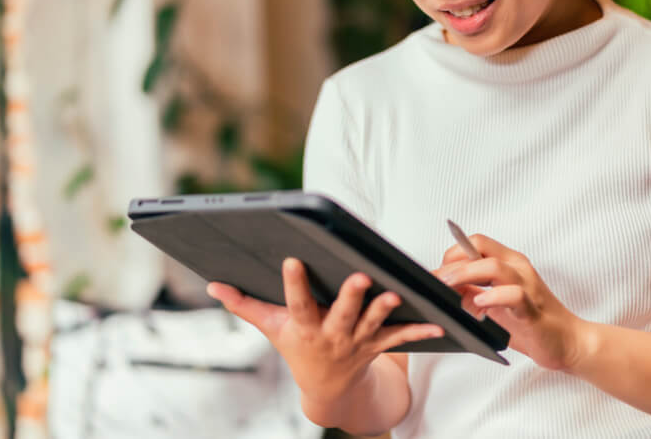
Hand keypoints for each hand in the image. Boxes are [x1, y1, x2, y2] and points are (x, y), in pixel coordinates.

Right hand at [207, 258, 442, 404]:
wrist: (327, 390)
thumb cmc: (297, 349)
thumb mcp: (270, 329)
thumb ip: (243, 305)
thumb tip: (212, 285)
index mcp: (304, 328)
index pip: (297, 303)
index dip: (294, 283)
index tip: (293, 260)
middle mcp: (332, 336)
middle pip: (342, 314)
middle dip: (351, 297)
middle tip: (359, 277)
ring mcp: (357, 342)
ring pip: (373, 324)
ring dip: (385, 311)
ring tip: (396, 294)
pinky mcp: (378, 346)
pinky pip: (400, 339)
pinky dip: (420, 331)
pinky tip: (438, 323)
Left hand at [434, 234, 586, 370]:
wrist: (569, 342)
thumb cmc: (531, 323)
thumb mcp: (494, 304)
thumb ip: (472, 293)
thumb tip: (444, 288)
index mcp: (509, 264)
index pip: (476, 243)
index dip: (453, 253)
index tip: (438, 273)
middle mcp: (518, 269)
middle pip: (480, 248)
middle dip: (452, 262)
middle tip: (435, 279)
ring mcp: (527, 287)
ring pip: (495, 266)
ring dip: (466, 273)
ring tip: (449, 286)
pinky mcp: (533, 310)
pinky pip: (514, 295)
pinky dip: (493, 297)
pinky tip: (480, 304)